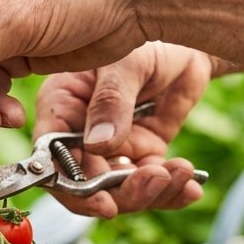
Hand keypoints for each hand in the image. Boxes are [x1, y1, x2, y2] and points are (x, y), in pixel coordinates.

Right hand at [36, 41, 233, 216]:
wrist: (191, 45)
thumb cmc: (149, 40)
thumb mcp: (127, 63)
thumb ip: (110, 102)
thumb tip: (98, 145)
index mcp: (61, 107)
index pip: (52, 157)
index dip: (71, 187)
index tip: (104, 203)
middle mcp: (79, 134)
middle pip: (87, 184)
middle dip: (123, 193)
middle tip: (157, 181)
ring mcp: (111, 148)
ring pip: (120, 192)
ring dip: (152, 193)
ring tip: (182, 175)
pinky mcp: (142, 155)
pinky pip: (151, 186)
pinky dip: (172, 193)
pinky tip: (191, 187)